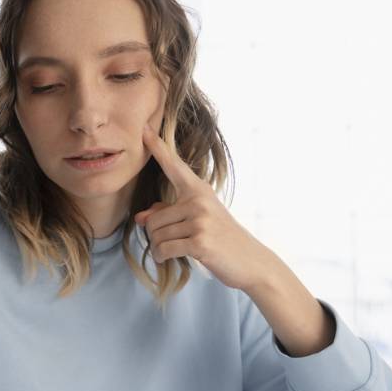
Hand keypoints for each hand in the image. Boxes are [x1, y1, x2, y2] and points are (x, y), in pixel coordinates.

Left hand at [133, 124, 273, 292]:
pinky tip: (168, 258)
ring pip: (156, 235)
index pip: (173, 165)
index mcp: (198, 190)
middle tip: (172, 242)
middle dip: (155, 235)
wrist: (251, 261)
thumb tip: (140, 217)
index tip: (144, 128)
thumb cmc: (221, 239)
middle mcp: (198, 201)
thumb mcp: (197, 221)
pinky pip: (163, 249)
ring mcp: (200, 220)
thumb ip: (168, 214)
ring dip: (158, 248)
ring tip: (174, 251)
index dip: (157, 147)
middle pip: (153, 218)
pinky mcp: (200, 241)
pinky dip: (161, 257)